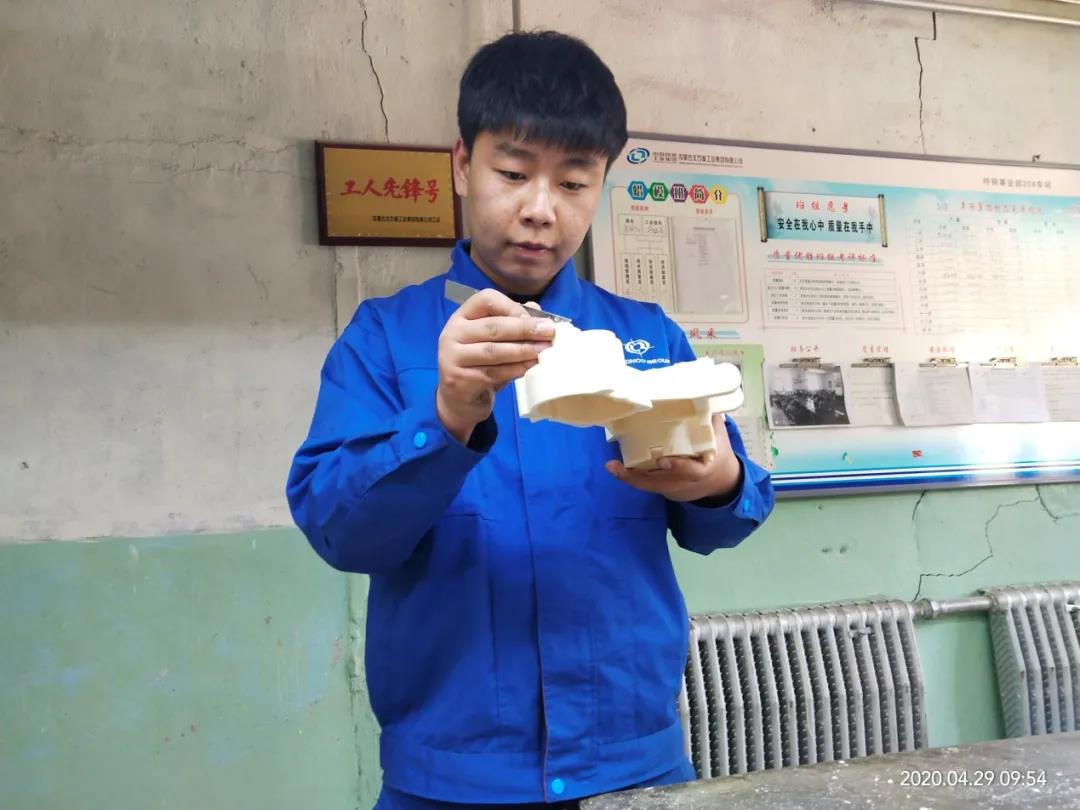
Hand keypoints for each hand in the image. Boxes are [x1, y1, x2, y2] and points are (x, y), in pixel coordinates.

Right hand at [436, 288, 553, 442]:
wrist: (458, 399)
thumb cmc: (479, 364)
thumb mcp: (492, 341)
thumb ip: (510, 323)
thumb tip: (535, 308)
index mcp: (461, 317)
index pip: (485, 300)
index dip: (511, 306)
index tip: (534, 317)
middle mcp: (452, 334)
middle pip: (493, 327)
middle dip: (525, 329)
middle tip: (549, 332)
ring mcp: (453, 358)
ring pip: (494, 351)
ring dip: (523, 350)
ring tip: (544, 350)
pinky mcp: (460, 380)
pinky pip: (494, 372)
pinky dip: (516, 369)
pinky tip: (531, 366)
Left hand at [605, 412, 741, 501]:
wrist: (720, 483)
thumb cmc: (718, 455)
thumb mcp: (720, 438)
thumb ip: (711, 419)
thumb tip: (702, 394)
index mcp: (703, 469)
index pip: (692, 472)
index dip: (679, 468)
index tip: (663, 461)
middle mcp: (685, 482)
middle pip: (660, 484)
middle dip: (637, 478)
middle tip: (618, 466)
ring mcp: (673, 488)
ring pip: (649, 486)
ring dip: (628, 478)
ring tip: (611, 466)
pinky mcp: (664, 489)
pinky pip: (646, 485)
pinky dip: (630, 478)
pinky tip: (615, 467)